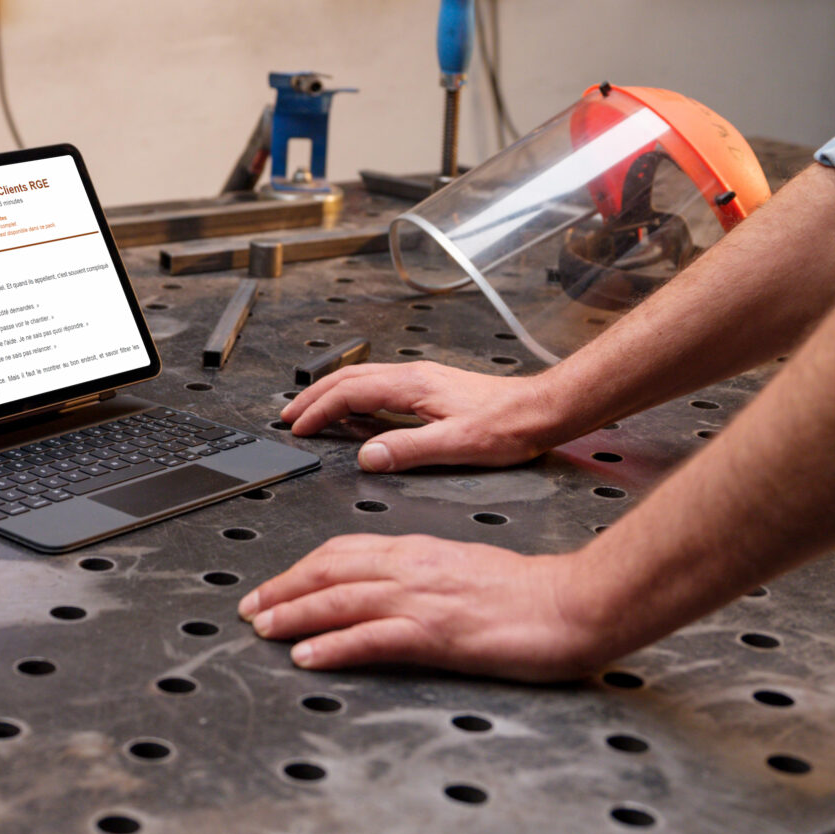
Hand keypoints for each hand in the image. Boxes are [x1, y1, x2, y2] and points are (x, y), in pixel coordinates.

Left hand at [238, 534, 613, 681]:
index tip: (276, 584)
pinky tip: (307, 656)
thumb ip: (423, 574)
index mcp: (419, 551)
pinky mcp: (436, 633)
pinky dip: (332, 646)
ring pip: (339, 600)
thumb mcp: (464, 569)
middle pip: (329, 571)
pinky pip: (370, 637)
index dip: (301, 568)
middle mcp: (412, 568)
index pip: (343, 551)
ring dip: (293, 615)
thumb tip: (388, 588)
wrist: (572, 603)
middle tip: (251, 607)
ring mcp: (422, 599)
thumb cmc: (528, 593)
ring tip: (262, 629)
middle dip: (283, 589)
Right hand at [281, 360, 570, 471]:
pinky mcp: (434, 388)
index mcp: (413, 386)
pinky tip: (359, 411)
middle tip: (290, 415)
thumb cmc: (511, 426)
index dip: (319, 411)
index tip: (298, 427)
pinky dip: (355, 396)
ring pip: (363, 378)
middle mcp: (414, 377)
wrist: (544, 409)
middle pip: (349, 378)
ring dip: (332, 393)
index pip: (349, 393)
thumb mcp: (458, 445)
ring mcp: (424, 380)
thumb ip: (408, 450)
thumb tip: (366, 457)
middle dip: (314, 396)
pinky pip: (380, 385)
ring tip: (313, 410)